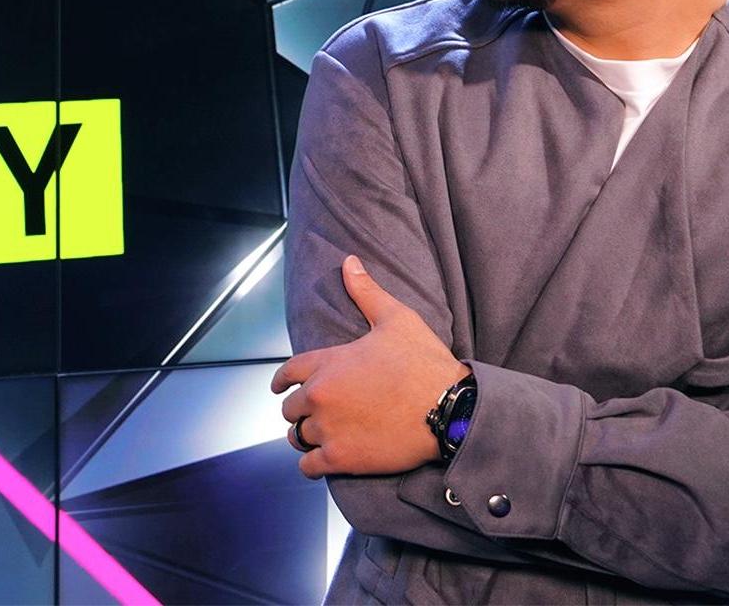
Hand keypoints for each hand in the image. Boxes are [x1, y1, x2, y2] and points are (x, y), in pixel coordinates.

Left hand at [270, 254, 470, 478]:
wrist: (449, 409)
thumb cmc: (424, 363)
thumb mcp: (396, 319)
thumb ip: (366, 292)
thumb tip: (349, 262)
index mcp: (328, 363)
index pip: (287, 372)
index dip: (282, 381)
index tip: (280, 388)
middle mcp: (320, 396)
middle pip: (289, 409)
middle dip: (299, 410)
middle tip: (312, 413)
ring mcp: (329, 429)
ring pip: (296, 437)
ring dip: (305, 437)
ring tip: (317, 436)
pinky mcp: (341, 458)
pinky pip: (308, 467)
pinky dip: (312, 464)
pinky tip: (323, 460)